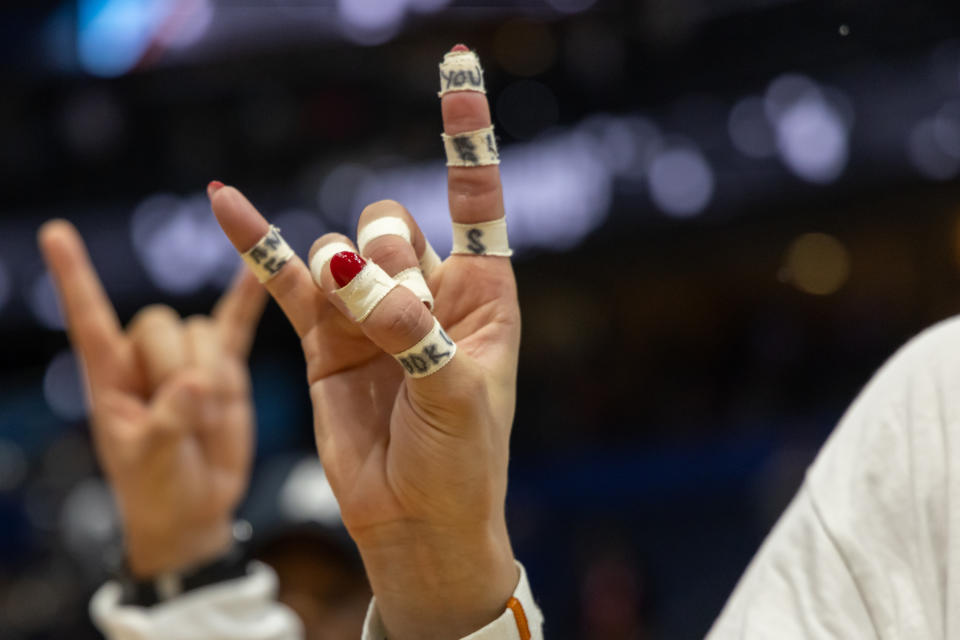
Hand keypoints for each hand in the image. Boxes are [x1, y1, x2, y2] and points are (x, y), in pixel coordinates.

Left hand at [38, 220, 266, 577]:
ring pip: (203, 330)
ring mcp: (189, 359)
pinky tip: (259, 266)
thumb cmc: (157, 489)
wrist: (196, 507)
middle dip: (179, 367)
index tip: (56, 232)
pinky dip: (247, 297)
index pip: (89, 319)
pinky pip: (237, 322)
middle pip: (162, 325)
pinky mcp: (227, 366)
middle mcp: (145, 359)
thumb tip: (196, 382)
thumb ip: (168, 421)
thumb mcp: (150, 461)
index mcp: (109, 378)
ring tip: (211, 416)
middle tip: (190, 413)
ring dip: (213, 370)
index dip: (74, 277)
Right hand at [210, 48, 518, 639]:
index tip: (460, 67)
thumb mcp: (457, 395)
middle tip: (396, 317)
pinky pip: (284, 280)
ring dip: (340, 282)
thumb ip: (409, 329)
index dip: (467, 134)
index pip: (475, 195)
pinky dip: (257, 243)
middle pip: (388, 220)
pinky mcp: (322, 338)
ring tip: (364, 337)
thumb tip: (343, 268)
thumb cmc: (462, 461)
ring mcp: (368, 311)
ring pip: (338, 250)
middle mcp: (424, 291)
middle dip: (383, 256)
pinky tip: (225, 201)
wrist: (417, 521)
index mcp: (482, 292)